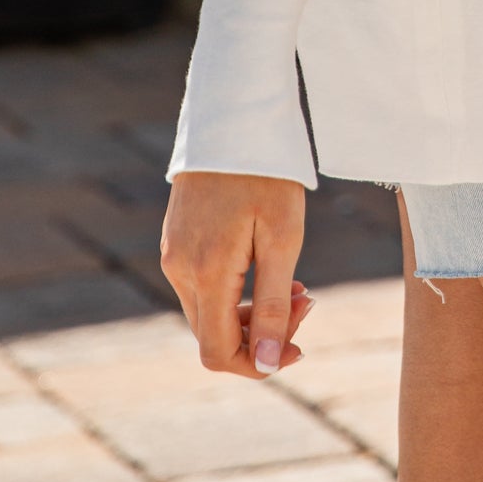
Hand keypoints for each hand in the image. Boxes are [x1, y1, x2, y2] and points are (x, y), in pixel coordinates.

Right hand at [161, 172, 310, 377]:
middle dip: (263, 333)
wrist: (234, 117)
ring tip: (294, 280)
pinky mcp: (176, 241)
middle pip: (214, 336)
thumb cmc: (266, 173)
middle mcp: (179, 269)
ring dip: (252, 312)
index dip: (259, 364)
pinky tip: (265, 262)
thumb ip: (276, 305)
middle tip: (308, 297)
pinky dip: (235, 291)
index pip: (218, 353)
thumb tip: (271, 364)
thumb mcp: (283, 237)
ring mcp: (173, 254)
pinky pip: (203, 287)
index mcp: (205, 272)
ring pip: (209, 313)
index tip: (300, 347)